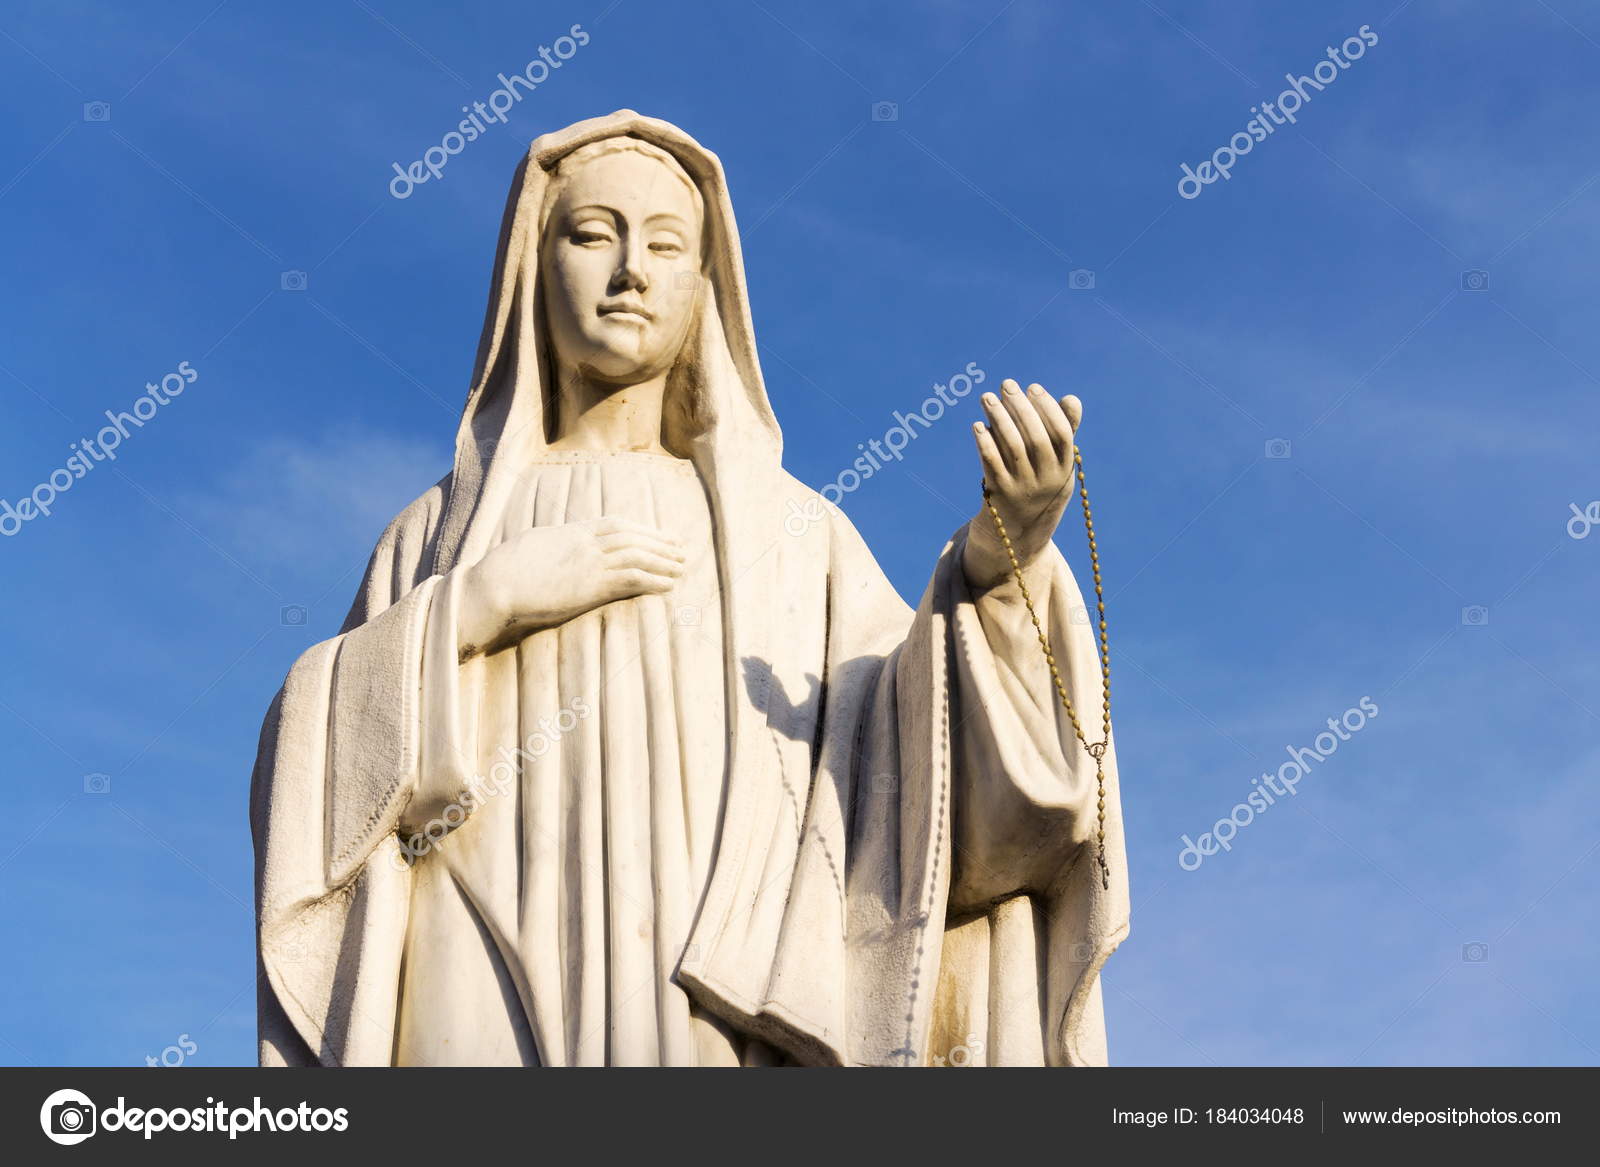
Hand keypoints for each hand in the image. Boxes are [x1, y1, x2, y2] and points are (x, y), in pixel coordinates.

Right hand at [456, 517, 685, 657]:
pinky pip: (632, 579)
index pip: (616, 524)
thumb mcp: (534, 545)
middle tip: (681, 548)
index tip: (658, 532)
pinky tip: (668, 585)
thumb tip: (559, 545)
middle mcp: (586, 543)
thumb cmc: (506, 569)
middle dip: (659, 542)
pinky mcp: (591, 586)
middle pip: (633, 537)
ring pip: (638, 556)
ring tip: (681, 567)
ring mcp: (590, 563)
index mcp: (572, 532)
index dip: (642, 528)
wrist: (497, 585)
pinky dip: (654, 580)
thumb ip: (554, 543)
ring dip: (663, 561)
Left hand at [963, 379, 1082, 590]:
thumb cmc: (1036, 492)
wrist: (1015, 542)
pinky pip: (990, 463)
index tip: (1033, 387)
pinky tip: (977, 425)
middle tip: (1006, 385)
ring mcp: (1022, 490)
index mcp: (1064, 472)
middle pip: (1034, 437)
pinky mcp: (998, 496)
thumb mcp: (1055, 469)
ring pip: (1011, 446)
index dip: (1047, 408)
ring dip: (998, 418)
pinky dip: (984, 441)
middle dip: (1019, 406)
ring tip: (986, 398)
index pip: (1061, 434)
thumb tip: (1071, 398)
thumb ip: (1063, 433)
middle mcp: (1046, 481)